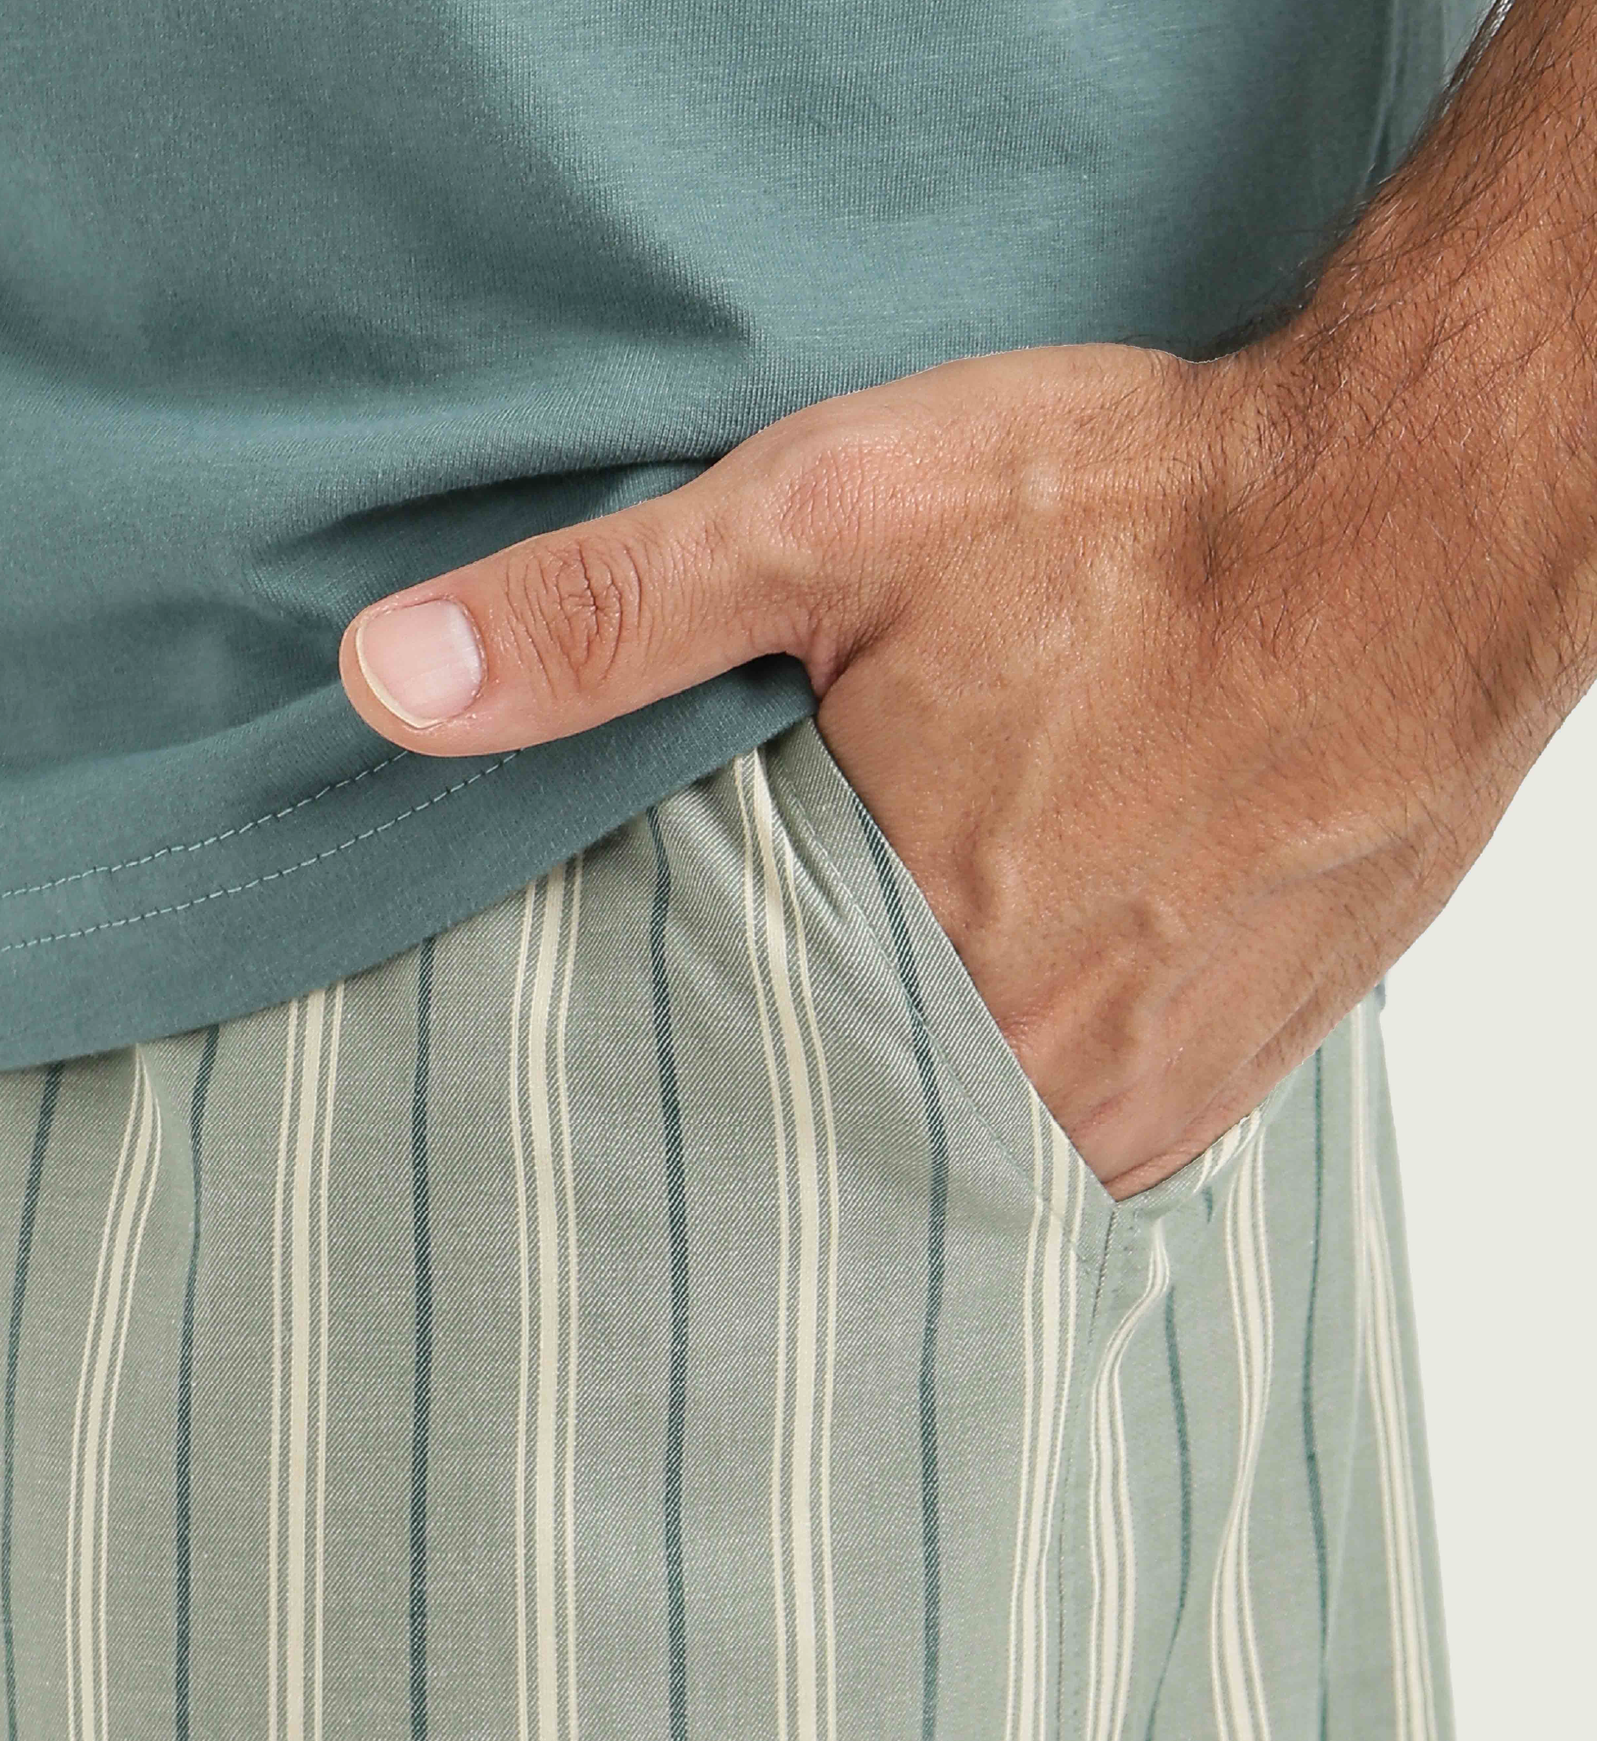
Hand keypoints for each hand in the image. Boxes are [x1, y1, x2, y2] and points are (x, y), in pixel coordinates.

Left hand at [336, 337, 1550, 1196]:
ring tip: (824, 1056)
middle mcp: (1041, 1081)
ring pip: (957, 1163)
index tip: (583, 1095)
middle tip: (686, 1092)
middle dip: (755, 1121)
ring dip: (884, 1121)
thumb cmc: (1137, 518)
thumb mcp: (832, 520)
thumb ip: (604, 614)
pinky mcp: (1229, 1078)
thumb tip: (389, 681)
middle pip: (836, 1148)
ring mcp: (1148, 1097)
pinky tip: (971, 1033)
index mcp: (920, 980)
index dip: (642, 1093)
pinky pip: (1078, 1146)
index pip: (712, 1111)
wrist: (1410, 524)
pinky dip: (1005, 1107)